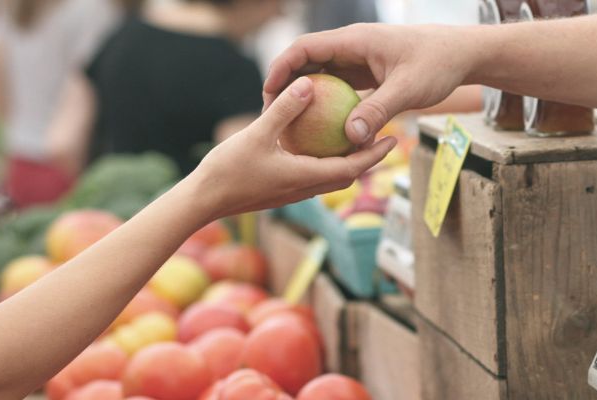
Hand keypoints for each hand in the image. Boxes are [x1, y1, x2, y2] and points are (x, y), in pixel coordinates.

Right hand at [188, 76, 396, 220]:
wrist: (203, 201)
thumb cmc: (228, 170)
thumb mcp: (257, 134)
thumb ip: (284, 110)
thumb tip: (309, 84)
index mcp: (305, 177)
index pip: (352, 168)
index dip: (375, 154)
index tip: (393, 139)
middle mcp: (304, 189)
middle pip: (346, 176)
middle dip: (367, 158)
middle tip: (382, 137)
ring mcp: (292, 192)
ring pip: (329, 178)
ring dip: (346, 162)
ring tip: (355, 139)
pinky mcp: (280, 191)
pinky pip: (311, 176)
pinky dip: (324, 162)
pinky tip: (316, 144)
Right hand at [263, 23, 480, 145]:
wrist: (462, 54)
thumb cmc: (437, 64)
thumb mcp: (408, 89)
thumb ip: (378, 111)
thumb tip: (350, 137)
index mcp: (355, 40)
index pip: (305, 48)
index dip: (281, 68)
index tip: (268, 93)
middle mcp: (352, 47)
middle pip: (307, 61)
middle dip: (286, 85)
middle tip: (271, 115)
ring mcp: (359, 60)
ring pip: (322, 75)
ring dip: (305, 97)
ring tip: (289, 125)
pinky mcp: (367, 73)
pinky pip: (339, 87)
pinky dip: (327, 104)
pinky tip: (322, 130)